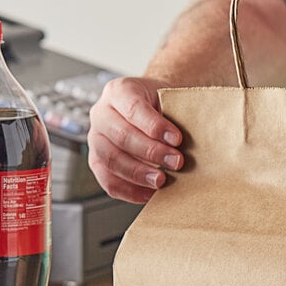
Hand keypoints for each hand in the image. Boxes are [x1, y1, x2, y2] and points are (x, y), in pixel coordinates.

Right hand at [88, 77, 183, 203]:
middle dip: (151, 153)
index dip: (155, 126)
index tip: (178, 139)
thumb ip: (175, 117)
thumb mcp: (169, 99)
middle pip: (121, 136)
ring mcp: (96, 138)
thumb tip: (189, 145)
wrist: (152, 107)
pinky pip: (107, 180)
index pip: (133, 108)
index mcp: (119, 91)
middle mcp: (101, 113)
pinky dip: (129, 191)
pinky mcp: (97, 160)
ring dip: (139, 174)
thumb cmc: (162, 104)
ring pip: (111, 159)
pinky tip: (150, 194)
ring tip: (162, 181)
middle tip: (176, 162)